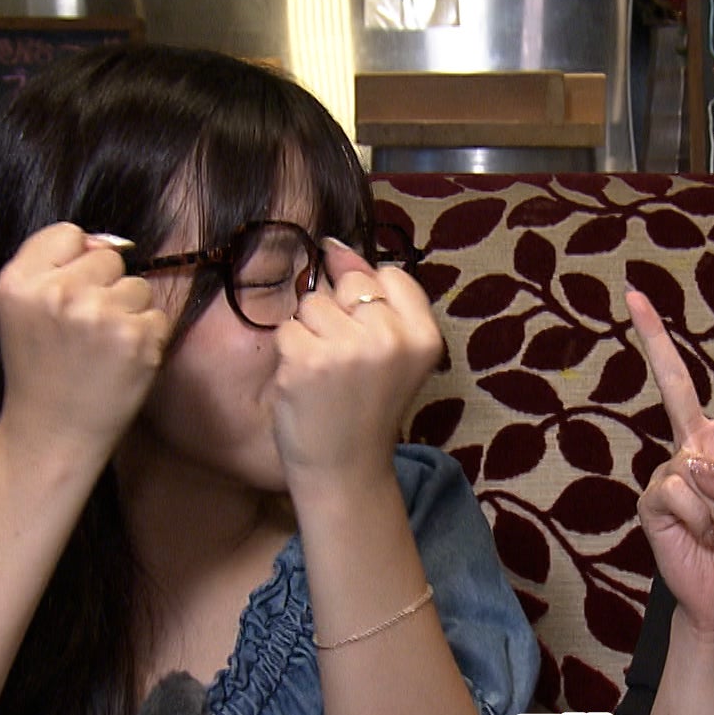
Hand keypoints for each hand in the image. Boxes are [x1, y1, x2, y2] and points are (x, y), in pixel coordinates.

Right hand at [0, 223, 170, 461]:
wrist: (52, 432)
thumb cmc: (42, 368)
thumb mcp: (22, 308)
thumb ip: (54, 264)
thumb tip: (112, 242)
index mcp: (18, 282)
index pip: (69, 233)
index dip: (77, 262)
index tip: (69, 295)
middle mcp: (57, 293)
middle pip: (109, 258)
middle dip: (105, 287)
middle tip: (85, 331)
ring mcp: (99, 315)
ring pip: (138, 286)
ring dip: (129, 312)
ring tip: (102, 348)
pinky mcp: (136, 338)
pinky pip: (158, 315)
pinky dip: (148, 337)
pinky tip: (122, 362)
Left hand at [272, 240, 442, 478]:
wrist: (346, 470)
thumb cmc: (367, 408)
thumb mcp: (394, 352)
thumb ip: (375, 296)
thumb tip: (335, 244)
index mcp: (424, 336)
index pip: (390, 275)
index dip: (371, 301)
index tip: (370, 338)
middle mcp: (392, 338)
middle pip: (350, 283)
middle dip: (340, 313)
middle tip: (348, 364)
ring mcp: (349, 349)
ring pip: (313, 303)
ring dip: (311, 333)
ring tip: (326, 374)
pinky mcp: (308, 361)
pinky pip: (288, 328)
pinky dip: (289, 353)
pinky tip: (305, 383)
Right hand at [627, 283, 713, 641]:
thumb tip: (695, 465)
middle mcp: (703, 447)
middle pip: (676, 383)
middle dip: (653, 338)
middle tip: (632, 294)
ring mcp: (674, 471)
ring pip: (688, 466)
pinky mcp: (652, 500)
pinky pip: (671, 492)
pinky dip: (694, 518)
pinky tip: (699, 535)